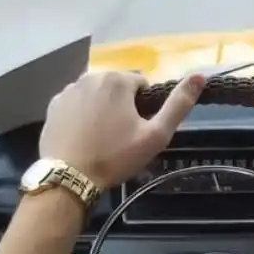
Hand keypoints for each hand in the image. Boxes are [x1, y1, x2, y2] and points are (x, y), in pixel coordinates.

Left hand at [39, 71, 204, 189]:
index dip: (144, 108)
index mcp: (117, 80)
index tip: (139, 130)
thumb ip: (179, 104)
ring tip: (102, 139)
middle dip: (122, 106)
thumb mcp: (156, 135)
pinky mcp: (53, 105)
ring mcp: (68, 90)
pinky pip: (76, 104)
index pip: (141, 85)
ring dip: (102, 109)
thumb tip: (200, 76)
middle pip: (117, 87)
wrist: (70, 177)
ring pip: (95, 95)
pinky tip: (83, 137)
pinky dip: (82, 115)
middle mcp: (91, 76)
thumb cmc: (116, 157)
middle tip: (122, 137)